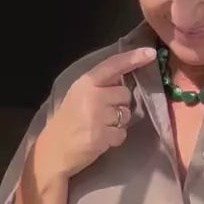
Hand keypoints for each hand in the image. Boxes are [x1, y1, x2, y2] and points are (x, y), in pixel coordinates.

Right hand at [37, 47, 155, 182]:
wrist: (52, 151)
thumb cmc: (67, 122)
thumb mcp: (78, 96)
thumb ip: (98, 86)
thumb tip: (123, 80)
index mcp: (85, 83)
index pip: (113, 65)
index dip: (133, 58)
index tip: (150, 53)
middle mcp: (92, 96)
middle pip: (125, 93)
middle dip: (120, 104)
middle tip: (103, 115)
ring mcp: (97, 116)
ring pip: (126, 115)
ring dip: (118, 123)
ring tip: (100, 128)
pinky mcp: (101, 136)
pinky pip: (122, 134)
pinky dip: (115, 138)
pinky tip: (101, 139)